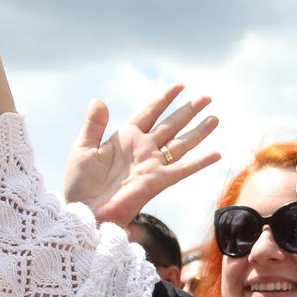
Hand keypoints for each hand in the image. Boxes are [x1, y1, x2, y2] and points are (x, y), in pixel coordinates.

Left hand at [65, 86, 220, 227]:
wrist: (84, 211)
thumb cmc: (79, 184)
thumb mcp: (83, 149)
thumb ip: (94, 125)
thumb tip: (99, 100)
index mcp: (126, 138)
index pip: (150, 112)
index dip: (164, 99)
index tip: (179, 86)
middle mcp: (143, 149)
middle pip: (171, 124)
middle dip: (188, 110)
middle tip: (207, 97)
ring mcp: (152, 165)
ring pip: (181, 143)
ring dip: (198, 131)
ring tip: (215, 118)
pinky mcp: (157, 181)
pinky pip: (183, 169)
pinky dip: (200, 162)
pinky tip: (216, 154)